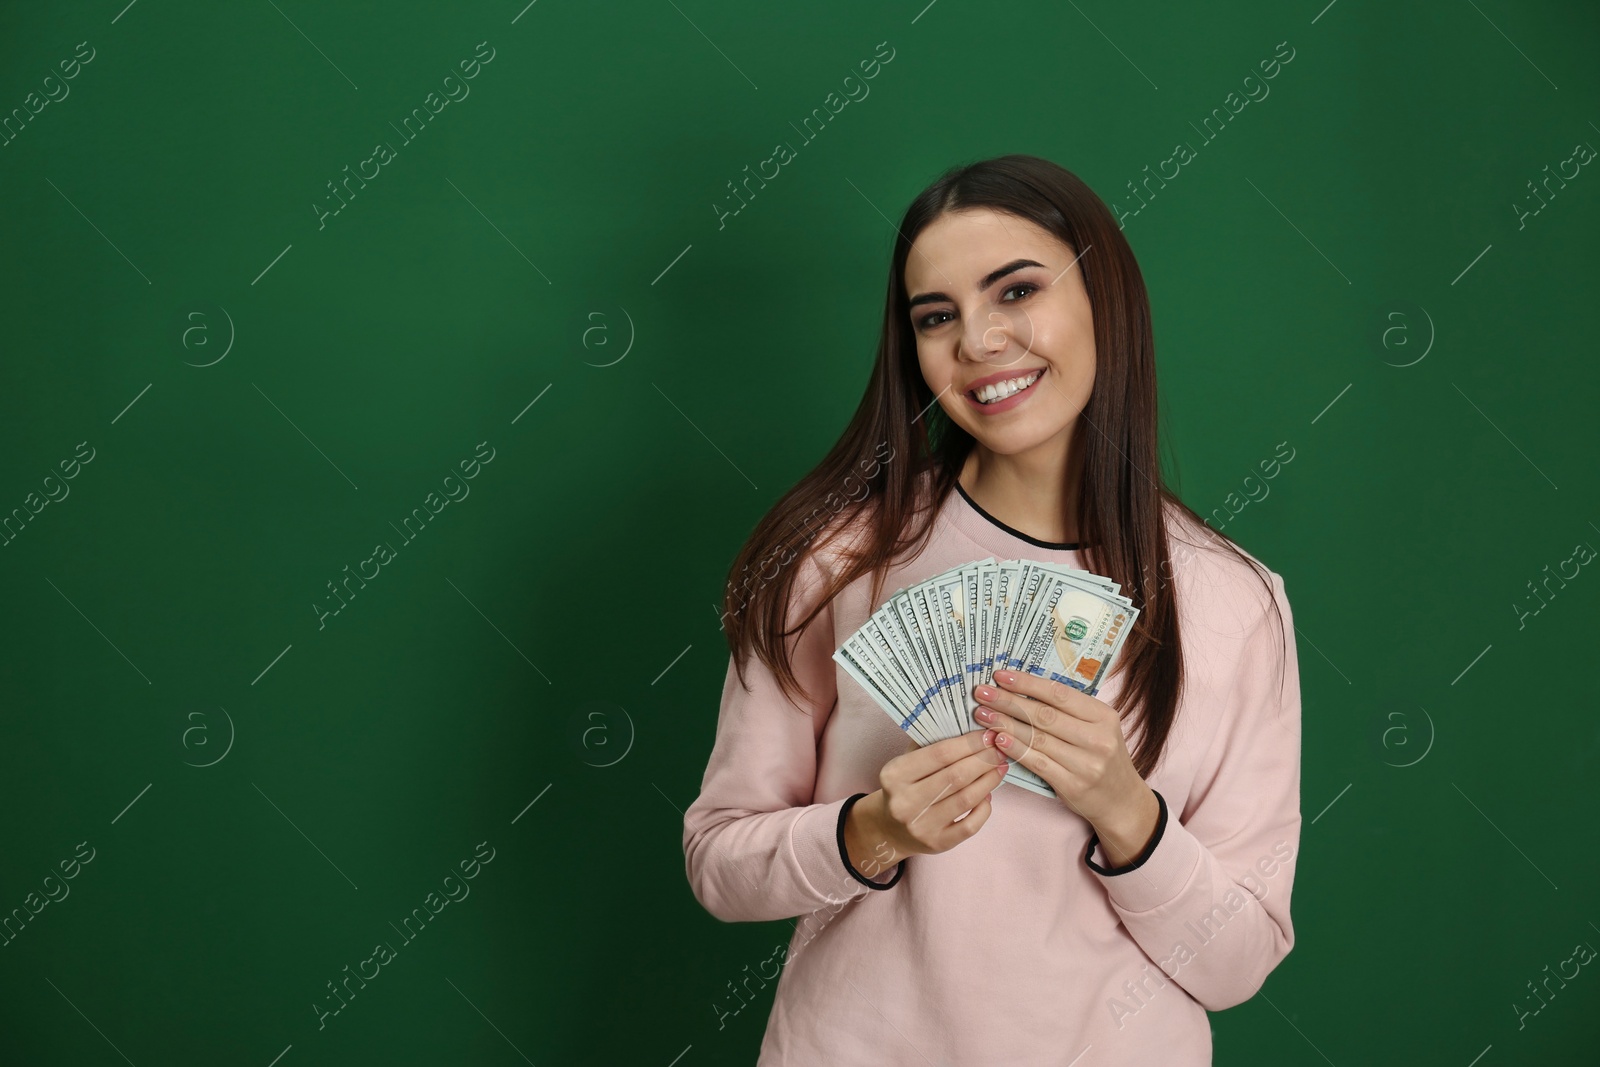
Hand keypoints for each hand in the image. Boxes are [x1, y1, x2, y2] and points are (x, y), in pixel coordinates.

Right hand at [847, 730, 1009, 875]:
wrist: (889, 828)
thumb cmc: (904, 786)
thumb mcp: (907, 761)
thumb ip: (930, 742)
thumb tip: (967, 722)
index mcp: (894, 775)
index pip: (940, 754)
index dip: (969, 743)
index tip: (988, 734)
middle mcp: (905, 802)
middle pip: (956, 776)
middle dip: (984, 759)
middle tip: (1000, 749)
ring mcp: (921, 826)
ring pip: (966, 799)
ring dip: (989, 780)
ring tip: (1001, 767)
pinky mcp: (937, 844)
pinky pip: (970, 826)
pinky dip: (984, 808)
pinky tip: (989, 795)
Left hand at [972, 669, 1150, 836]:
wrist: (1121, 801)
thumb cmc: (1101, 757)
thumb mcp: (1097, 728)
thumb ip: (1068, 711)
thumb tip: (1022, 689)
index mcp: (1103, 716)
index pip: (1059, 694)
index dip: (1027, 683)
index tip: (1000, 675)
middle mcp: (1098, 738)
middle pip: (1044, 715)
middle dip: (1008, 701)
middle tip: (982, 693)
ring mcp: (1086, 764)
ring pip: (1037, 738)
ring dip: (1005, 724)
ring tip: (982, 714)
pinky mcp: (1073, 785)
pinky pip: (1038, 763)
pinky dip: (1016, 749)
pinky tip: (998, 739)